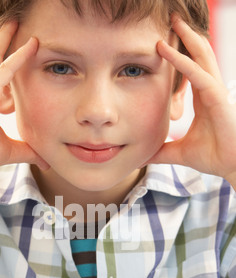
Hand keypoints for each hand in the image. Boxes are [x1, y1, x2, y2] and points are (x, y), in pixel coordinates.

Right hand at [0, 22, 49, 188]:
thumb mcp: (11, 151)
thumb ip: (28, 151)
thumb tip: (46, 161)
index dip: (10, 61)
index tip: (22, 50)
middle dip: (2, 41)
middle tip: (14, 24)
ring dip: (5, 39)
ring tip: (14, 22)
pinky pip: (3, 72)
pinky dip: (16, 58)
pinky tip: (29, 46)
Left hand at [147, 15, 235, 188]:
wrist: (231, 167)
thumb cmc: (213, 157)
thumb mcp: (179, 152)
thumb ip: (162, 150)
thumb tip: (143, 156)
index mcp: (203, 97)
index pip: (190, 68)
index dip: (178, 53)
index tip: (162, 42)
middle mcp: (210, 89)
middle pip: (198, 54)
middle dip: (185, 35)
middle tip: (171, 19)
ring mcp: (215, 91)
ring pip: (200, 56)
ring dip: (185, 37)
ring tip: (172, 21)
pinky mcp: (217, 98)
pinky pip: (197, 74)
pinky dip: (181, 61)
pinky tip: (165, 50)